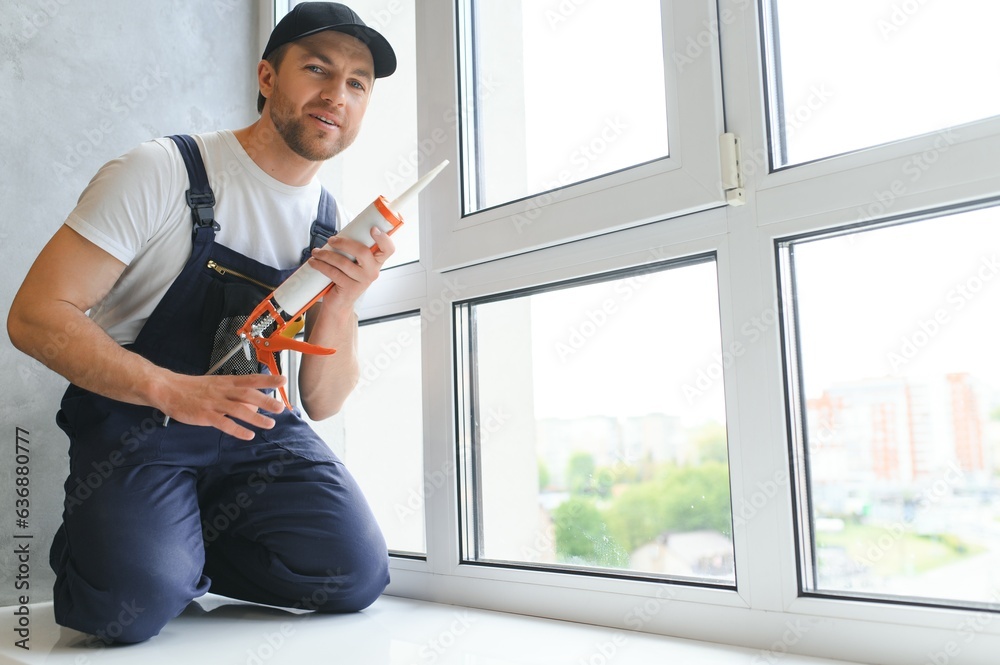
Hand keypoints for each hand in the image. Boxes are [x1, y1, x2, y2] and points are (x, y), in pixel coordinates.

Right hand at [155, 372, 286, 439]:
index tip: (282, 380)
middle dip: (265, 400)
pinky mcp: (204, 415)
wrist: (168, 389)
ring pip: (238, 410)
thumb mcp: (215, 385)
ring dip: (255, 418)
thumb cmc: (193, 388)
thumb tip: (253, 402)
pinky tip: (248, 435)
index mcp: (226, 382)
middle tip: (280, 407)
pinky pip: (223, 423)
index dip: (267, 380)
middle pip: (247, 394)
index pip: (250, 379)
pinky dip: (237, 430)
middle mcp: (222, 391)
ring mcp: (213, 403)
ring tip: (270, 424)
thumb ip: (233, 392)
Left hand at [306, 226, 394, 312]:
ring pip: (343, 262)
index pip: (388, 249)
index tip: (373, 229)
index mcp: (377, 262)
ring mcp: (362, 281)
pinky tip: (314, 262)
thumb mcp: (355, 264)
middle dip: (344, 243)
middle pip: (363, 252)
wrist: (340, 303)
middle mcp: (373, 272)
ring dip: (326, 254)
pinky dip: (320, 265)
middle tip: (331, 240)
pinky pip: (333, 273)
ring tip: (316, 252)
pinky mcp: (349, 289)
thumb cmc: (347, 278)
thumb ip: (354, 250)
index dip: (384, 238)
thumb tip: (340, 234)